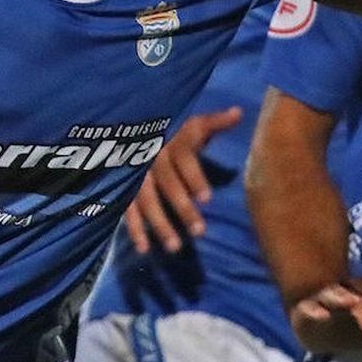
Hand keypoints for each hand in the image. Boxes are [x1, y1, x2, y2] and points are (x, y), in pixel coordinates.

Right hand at [123, 106, 243, 253]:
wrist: (133, 126)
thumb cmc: (173, 128)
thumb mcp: (192, 122)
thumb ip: (215, 122)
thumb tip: (238, 113)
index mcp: (172, 141)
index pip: (184, 160)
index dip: (194, 179)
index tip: (207, 199)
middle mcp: (152, 158)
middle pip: (167, 184)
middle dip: (182, 208)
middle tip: (200, 231)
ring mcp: (136, 174)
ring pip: (147, 200)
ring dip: (159, 224)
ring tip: (175, 247)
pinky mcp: (124, 187)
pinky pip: (127, 209)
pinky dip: (134, 229)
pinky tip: (144, 249)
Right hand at [290, 277, 361, 356]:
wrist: (309, 322)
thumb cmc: (345, 322)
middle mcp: (344, 290)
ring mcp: (323, 298)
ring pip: (335, 295)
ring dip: (343, 299)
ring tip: (352, 302)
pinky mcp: (302, 310)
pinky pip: (308, 307)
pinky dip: (315, 309)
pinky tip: (322, 315)